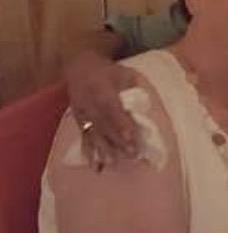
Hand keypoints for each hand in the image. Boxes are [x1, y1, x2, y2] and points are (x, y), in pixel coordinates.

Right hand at [64, 50, 139, 168]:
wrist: (78, 67)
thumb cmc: (105, 70)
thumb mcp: (122, 72)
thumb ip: (132, 86)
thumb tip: (144, 102)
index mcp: (102, 91)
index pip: (113, 111)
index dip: (121, 125)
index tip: (131, 138)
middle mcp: (90, 105)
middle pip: (105, 126)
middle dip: (118, 141)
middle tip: (132, 155)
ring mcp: (83, 115)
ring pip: (95, 134)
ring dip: (106, 150)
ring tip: (116, 163)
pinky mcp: (79, 121)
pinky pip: (84, 138)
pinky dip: (90, 152)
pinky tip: (95, 165)